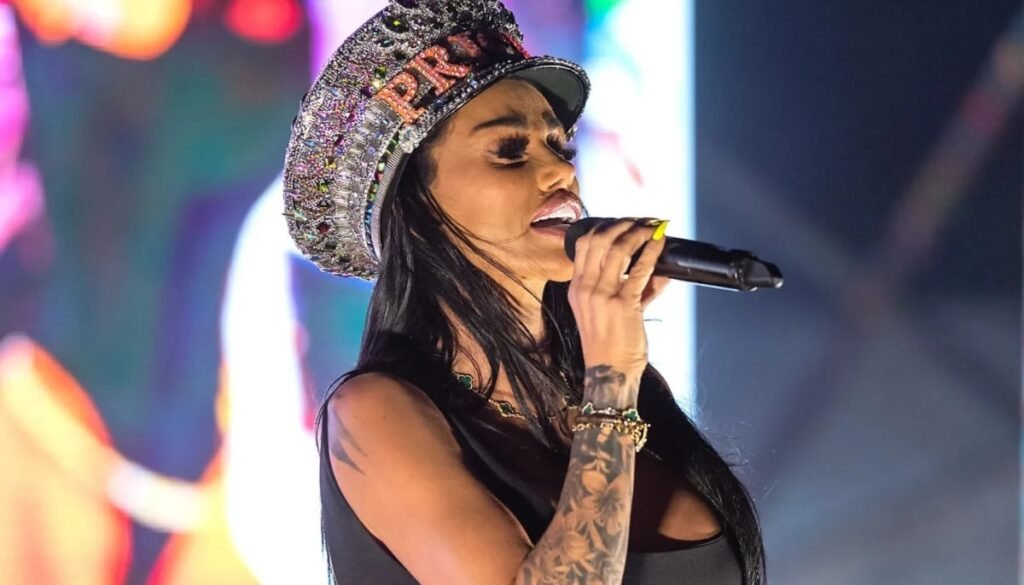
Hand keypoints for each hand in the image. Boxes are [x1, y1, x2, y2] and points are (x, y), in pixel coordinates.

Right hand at [567, 218, 669, 394]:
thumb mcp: (608, 313)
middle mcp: (585, 288)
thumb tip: (657, 269)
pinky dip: (652, 252)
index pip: (584, 245)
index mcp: (577, 288)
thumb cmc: (610, 346)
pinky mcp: (623, 304)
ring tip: (653, 228)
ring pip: (618, 249)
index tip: (624, 223)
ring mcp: (602, 295)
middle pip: (599, 240)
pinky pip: (640, 269)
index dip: (605, 227)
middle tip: (641, 222)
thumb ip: (633, 289)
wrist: (610, 374)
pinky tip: (660, 245)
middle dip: (622, 225)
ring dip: (638, 234)